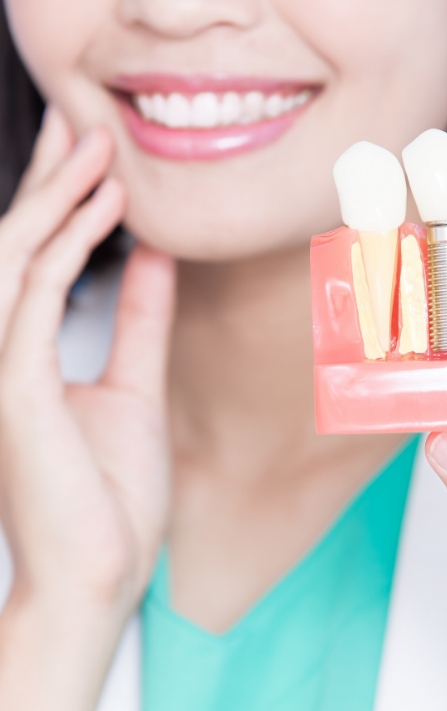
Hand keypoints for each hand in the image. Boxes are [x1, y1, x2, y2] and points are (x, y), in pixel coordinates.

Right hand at [0, 106, 174, 710]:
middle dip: (47, 180)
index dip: (57, 203)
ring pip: (18, 257)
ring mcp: (0, 368)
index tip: (89, 158)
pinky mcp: (13, 385)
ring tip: (98, 148)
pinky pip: (37, 296)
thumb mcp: (135, 386)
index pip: (34, 261)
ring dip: (57, 197)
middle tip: (81, 124)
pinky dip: (70, 245)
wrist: (102, 571)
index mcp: (23, 356)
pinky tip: (106, 209)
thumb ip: (138, 319)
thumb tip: (153, 257)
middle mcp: (0, 354)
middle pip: (16, 245)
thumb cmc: (111, 493)